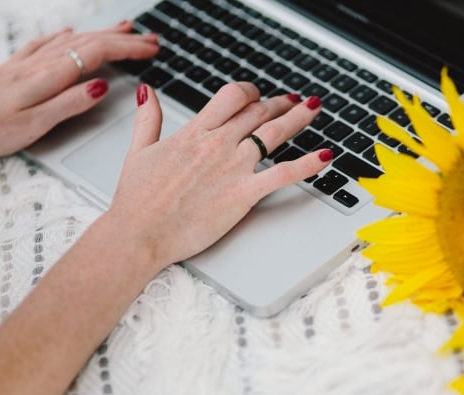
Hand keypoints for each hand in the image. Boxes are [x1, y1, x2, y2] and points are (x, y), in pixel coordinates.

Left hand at [0, 21, 157, 158]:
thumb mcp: (37, 124)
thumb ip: (70, 103)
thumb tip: (101, 85)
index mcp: (49, 76)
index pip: (97, 53)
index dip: (127, 49)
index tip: (151, 50)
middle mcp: (41, 62)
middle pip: (90, 42)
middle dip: (124, 39)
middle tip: (151, 40)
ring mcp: (28, 61)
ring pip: (73, 40)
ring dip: (102, 33)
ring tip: (125, 28)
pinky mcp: (17, 66)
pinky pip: (49, 43)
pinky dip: (68, 36)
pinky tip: (71, 32)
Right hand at [106, 82, 331, 268]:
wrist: (140, 233)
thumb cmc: (137, 200)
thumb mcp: (139, 151)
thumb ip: (148, 119)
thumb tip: (148, 92)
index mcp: (194, 133)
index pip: (232, 97)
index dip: (250, 92)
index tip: (258, 95)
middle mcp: (218, 145)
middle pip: (258, 112)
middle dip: (279, 104)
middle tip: (293, 102)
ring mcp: (233, 168)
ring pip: (275, 133)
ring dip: (298, 118)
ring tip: (313, 109)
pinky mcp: (243, 195)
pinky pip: (283, 174)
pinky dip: (308, 164)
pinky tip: (326, 155)